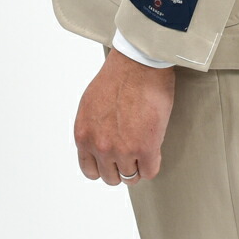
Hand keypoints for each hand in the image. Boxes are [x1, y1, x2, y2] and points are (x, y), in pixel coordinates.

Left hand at [74, 46, 175, 184]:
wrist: (138, 61)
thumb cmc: (119, 74)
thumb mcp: (92, 104)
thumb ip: (93, 127)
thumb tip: (100, 140)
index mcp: (84, 135)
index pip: (90, 170)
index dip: (104, 165)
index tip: (114, 157)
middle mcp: (100, 146)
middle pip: (111, 177)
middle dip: (121, 166)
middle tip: (132, 151)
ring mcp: (122, 150)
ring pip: (130, 177)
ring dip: (138, 165)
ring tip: (144, 147)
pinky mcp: (146, 148)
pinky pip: (149, 171)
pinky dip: (152, 163)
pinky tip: (154, 148)